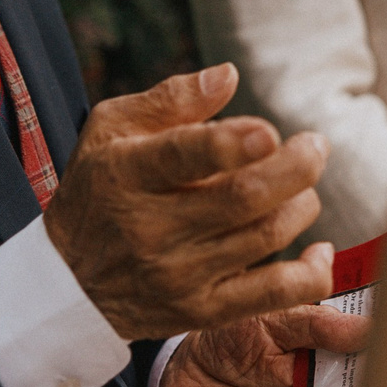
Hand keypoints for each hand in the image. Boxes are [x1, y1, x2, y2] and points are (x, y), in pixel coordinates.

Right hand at [44, 63, 334, 340]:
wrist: (68, 283)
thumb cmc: (100, 187)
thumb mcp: (112, 129)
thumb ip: (172, 99)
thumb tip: (229, 75)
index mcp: (128, 172)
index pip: (184, 156)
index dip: (234, 143)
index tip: (269, 131)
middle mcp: (152, 227)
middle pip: (243, 197)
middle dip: (295, 167)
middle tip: (315, 146)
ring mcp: (178, 275)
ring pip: (265, 237)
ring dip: (302, 204)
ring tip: (302, 186)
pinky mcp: (200, 311)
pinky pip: (272, 296)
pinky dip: (310, 273)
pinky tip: (319, 249)